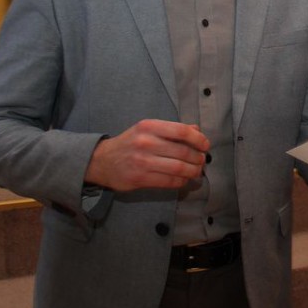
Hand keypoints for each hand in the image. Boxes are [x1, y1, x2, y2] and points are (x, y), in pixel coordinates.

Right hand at [84, 119, 208, 191]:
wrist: (101, 161)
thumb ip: (172, 130)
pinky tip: (184, 179)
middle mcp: (146, 142)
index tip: (205, 145)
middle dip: (198, 158)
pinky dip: (181, 181)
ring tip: (196, 171)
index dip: (198, 139)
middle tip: (202, 161)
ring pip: (179, 168)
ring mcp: (142, 161)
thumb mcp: (147, 129)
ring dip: (193, 171)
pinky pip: (169, 181)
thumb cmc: (130, 143)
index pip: (181, 131)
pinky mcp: (140, 178)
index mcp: (149, 126)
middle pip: (183, 151)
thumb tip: (197, 131)